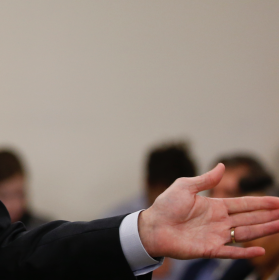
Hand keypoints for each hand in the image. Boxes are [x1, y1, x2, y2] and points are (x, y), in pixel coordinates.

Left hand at [139, 163, 278, 258]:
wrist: (151, 227)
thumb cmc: (165, 206)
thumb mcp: (185, 187)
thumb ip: (205, 179)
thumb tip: (222, 166)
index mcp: (214, 206)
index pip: (243, 204)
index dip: (261, 203)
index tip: (278, 201)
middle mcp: (219, 222)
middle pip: (250, 218)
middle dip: (268, 216)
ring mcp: (216, 236)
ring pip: (246, 233)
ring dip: (264, 230)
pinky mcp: (209, 249)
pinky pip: (231, 251)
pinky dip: (245, 251)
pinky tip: (259, 249)